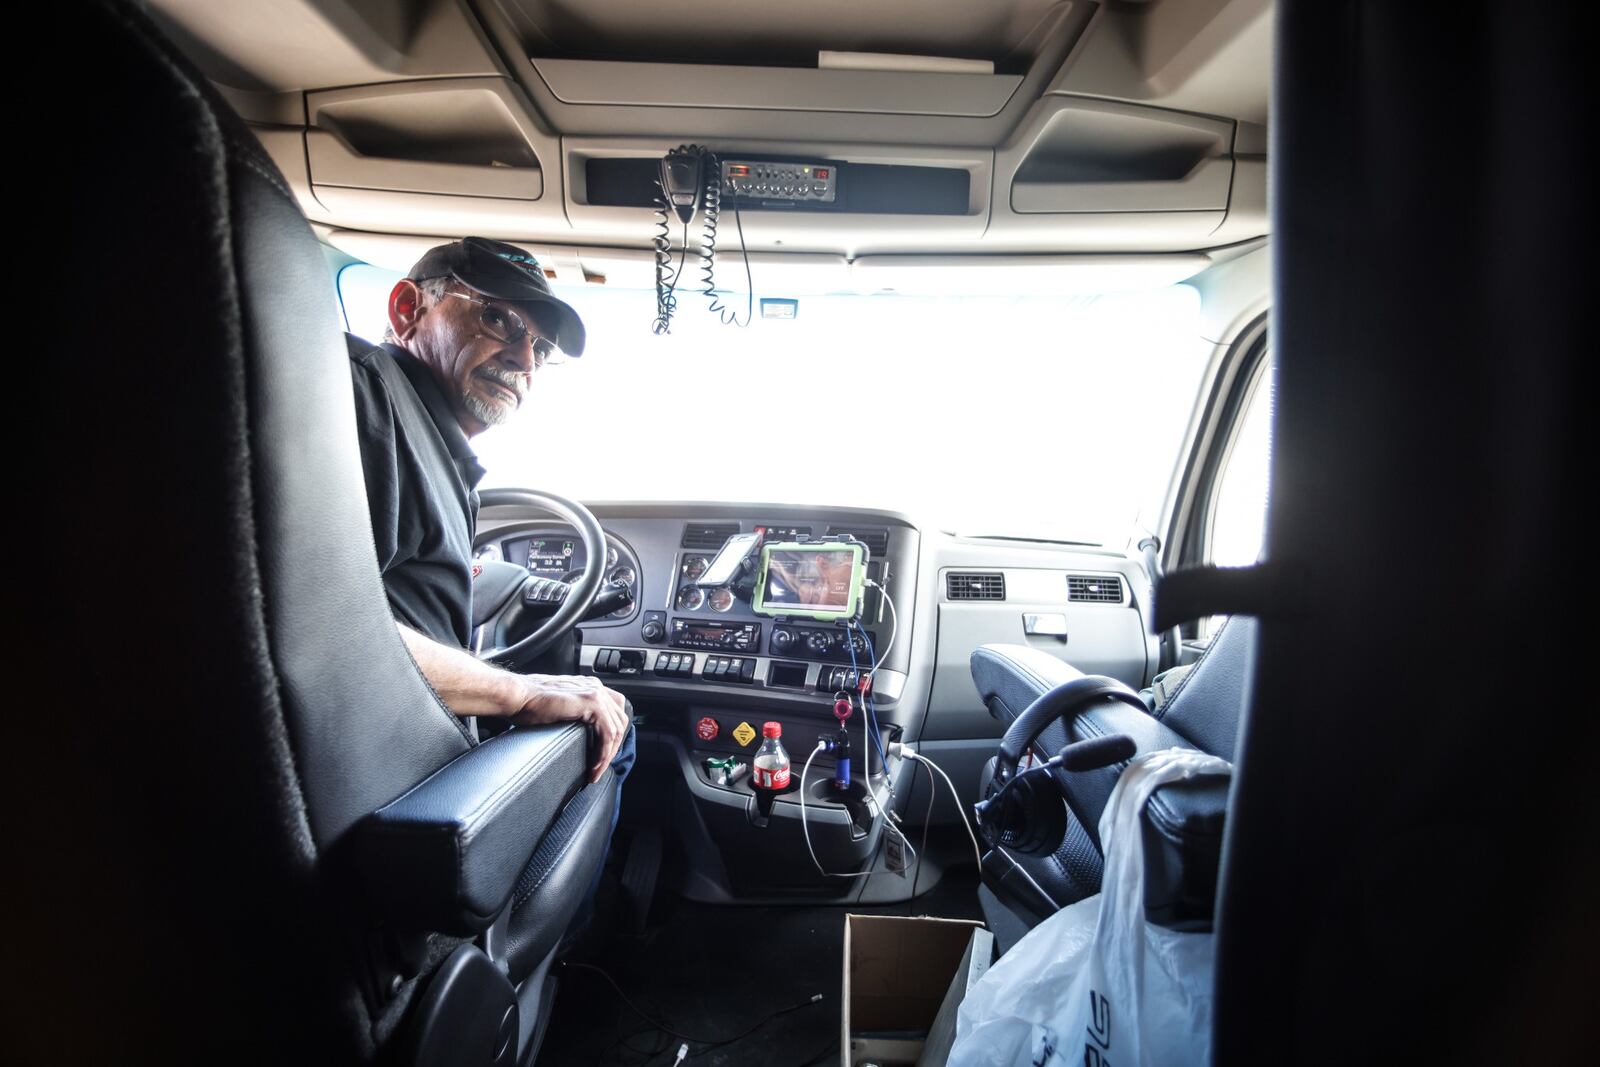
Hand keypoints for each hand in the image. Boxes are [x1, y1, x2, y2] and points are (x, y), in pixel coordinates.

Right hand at [511, 674, 629, 783]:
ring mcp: (596, 693)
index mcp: (590, 687)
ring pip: (616, 730)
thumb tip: (578, 734)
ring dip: (607, 755)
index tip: (601, 757)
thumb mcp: (558, 709)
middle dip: (612, 749)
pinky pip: (607, 733)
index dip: (611, 738)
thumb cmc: (528, 703)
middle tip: (598, 768)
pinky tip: (594, 765)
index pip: (614, 713)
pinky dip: (603, 752)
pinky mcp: (591, 703)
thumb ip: (572, 714)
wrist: (516, 696)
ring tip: (595, 772)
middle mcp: (596, 687)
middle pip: (620, 722)